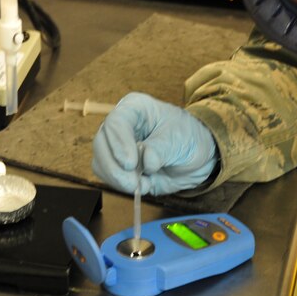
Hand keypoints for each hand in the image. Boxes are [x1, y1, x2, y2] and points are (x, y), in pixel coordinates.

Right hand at [91, 93, 217, 194]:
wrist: (196, 158)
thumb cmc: (187, 138)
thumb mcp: (179, 139)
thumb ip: (161, 149)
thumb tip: (146, 162)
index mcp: (134, 109)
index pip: (116, 122)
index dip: (119, 143)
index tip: (130, 163)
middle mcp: (120, 127)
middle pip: (100, 143)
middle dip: (114, 167)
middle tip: (133, 182)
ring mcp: (116, 148)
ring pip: (100, 163)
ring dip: (119, 179)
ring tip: (145, 184)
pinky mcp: (119, 168)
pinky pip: (109, 178)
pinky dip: (123, 186)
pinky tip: (145, 184)